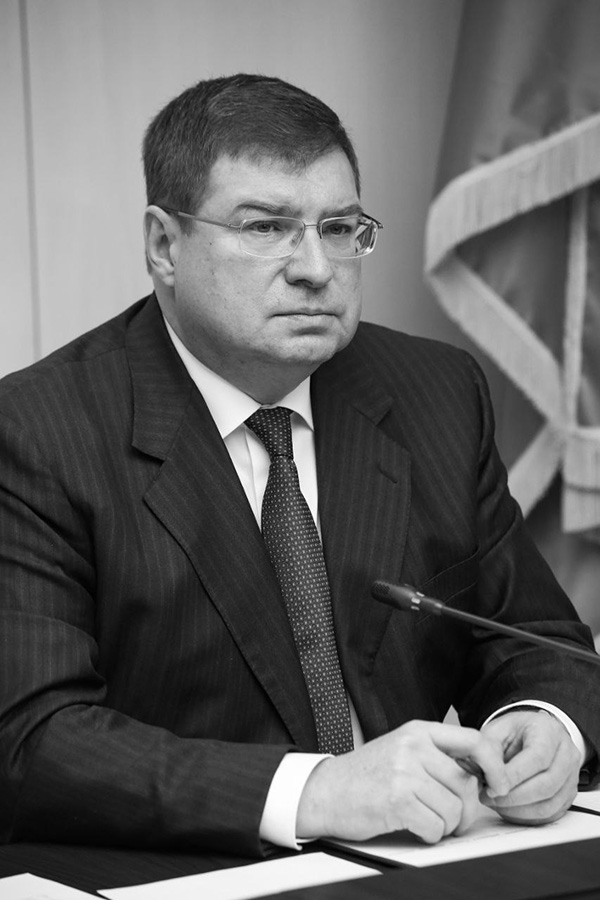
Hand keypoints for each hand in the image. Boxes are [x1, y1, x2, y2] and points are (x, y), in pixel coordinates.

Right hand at [296, 720, 509, 843]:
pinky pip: (436, 827)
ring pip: (454, 809)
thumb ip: (437, 754)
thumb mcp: (403, 750)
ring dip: (446, 825)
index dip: (495, 765)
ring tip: (427, 820)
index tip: (499, 784)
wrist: (325, 791)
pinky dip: (430, 835)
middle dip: (466, 810)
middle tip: (452, 818)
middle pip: (466, 783)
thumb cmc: (367, 775)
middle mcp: (413, 746)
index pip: (474, 740)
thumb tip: (483, 773)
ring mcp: (404, 772)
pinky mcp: (397, 800)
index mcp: (418, 731)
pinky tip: (414, 826)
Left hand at [480, 709, 580, 824]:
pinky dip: (527, 816)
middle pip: (547, 784)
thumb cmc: (515, 733)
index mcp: (549, 731)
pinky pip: (550, 814)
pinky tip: (509, 809)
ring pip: (549, 804)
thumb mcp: (497, 731)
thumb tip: (489, 778)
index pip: (538, 757)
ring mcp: (571, 776)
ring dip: (518, 809)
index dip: (514, 776)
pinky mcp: (568, 795)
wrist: (532, 736)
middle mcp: (566, 753)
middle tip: (490, 797)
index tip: (491, 786)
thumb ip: (490, 750)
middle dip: (514, 796)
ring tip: (496, 803)